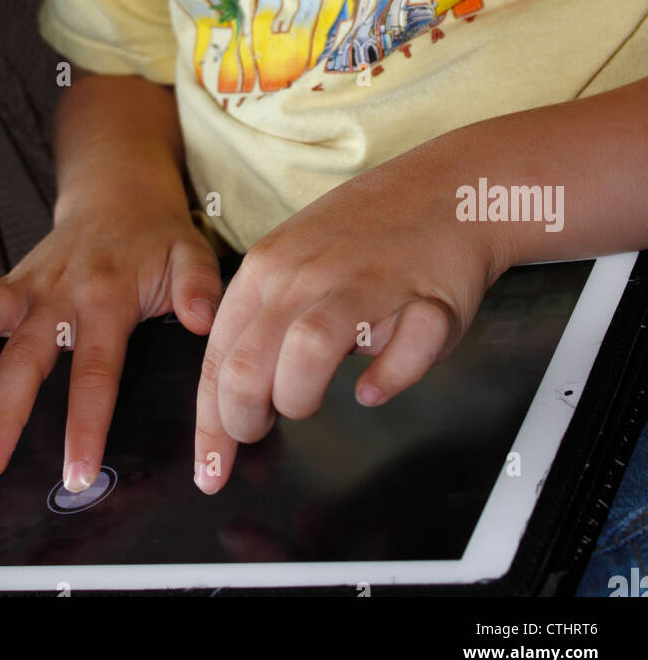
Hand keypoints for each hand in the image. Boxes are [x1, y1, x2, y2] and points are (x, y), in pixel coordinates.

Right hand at [0, 196, 221, 489]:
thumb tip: (204, 319)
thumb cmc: (153, 234)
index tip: (77, 468)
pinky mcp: (2, 287)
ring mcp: (22, 288)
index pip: (94, 368)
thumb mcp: (189, 253)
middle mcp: (56, 291)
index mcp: (105, 294)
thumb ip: (198, 287)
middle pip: (22, 355)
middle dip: (3, 410)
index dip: (85, 422)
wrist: (119, 193)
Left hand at [193, 145, 508, 493]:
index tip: (211, 471)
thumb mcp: (293, 262)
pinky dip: (386, 381)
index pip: (218, 358)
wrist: (448, 188)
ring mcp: (361, 284)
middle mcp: (305, 276)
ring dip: (301, 397)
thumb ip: (262, 319)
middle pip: (248, 367)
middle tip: (265, 428)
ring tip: (312, 399)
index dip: (210, 425)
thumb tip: (231, 393)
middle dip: (245, 421)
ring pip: (305, 355)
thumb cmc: (369, 235)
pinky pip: (398, 356)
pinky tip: (376, 385)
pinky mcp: (421, 298)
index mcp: (266, 270)